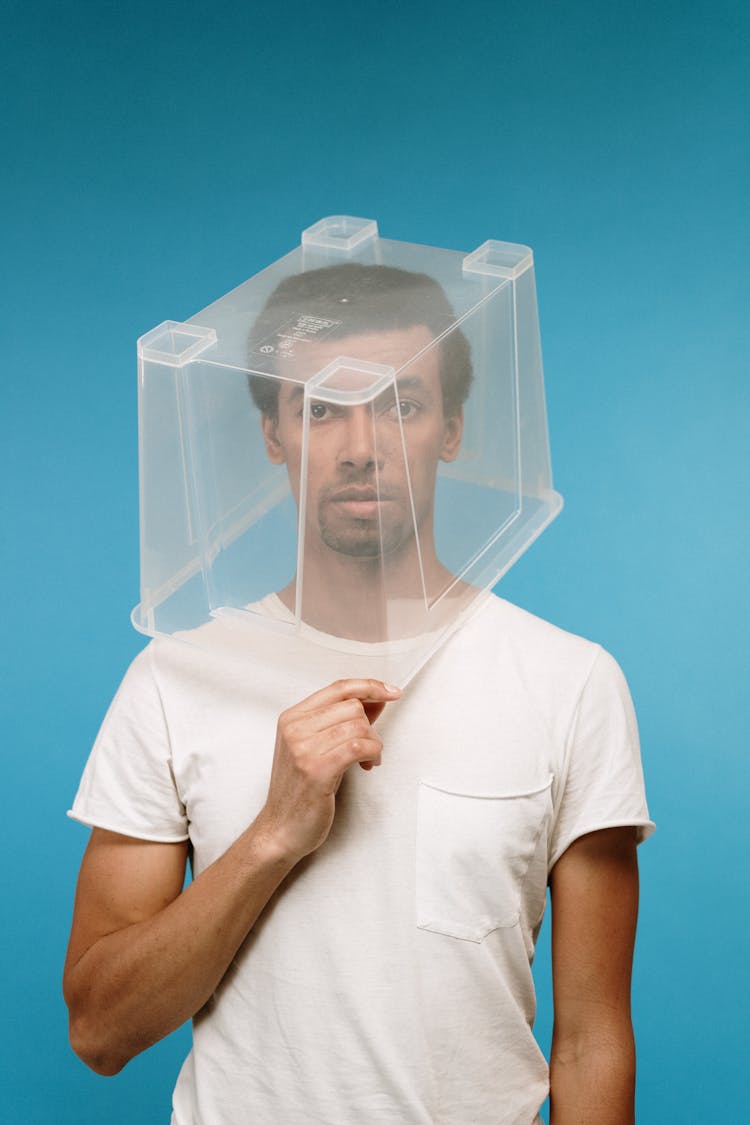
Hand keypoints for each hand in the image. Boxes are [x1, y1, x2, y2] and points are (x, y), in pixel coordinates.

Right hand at [256, 679, 400, 862]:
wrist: (280, 828)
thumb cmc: (299, 790)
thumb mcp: (315, 747)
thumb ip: (342, 721)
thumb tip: (375, 700)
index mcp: (292, 718)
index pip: (338, 688)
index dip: (369, 686)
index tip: (391, 691)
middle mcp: (295, 728)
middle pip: (352, 706)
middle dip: (370, 726)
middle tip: (369, 747)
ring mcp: (303, 748)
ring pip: (359, 726)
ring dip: (374, 743)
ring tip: (368, 759)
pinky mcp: (317, 769)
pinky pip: (359, 746)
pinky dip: (373, 754)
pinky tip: (368, 765)